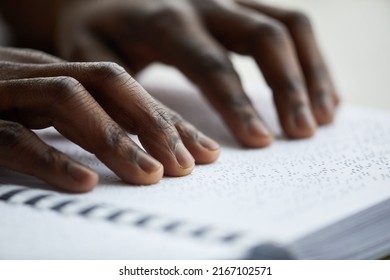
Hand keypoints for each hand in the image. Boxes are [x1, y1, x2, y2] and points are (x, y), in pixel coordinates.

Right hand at [0, 47, 219, 191]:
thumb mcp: (43, 117)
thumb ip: (83, 128)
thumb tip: (139, 155)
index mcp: (60, 77)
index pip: (127, 93)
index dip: (169, 122)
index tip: (205, 152)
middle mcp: (36, 75)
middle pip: (110, 85)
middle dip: (155, 124)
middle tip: (191, 165)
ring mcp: (1, 90)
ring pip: (68, 102)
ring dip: (115, 141)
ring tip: (152, 177)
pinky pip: (11, 135)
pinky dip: (51, 158)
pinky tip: (85, 184)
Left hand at [55, 0, 339, 146]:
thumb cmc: (97, 32)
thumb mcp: (92, 61)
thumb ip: (125, 99)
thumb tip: (164, 148)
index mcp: (165, 20)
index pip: (212, 64)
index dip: (239, 104)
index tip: (262, 141)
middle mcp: (206, 2)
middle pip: (265, 37)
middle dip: (289, 88)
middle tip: (303, 134)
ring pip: (289, 25)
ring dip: (312, 72)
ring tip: (325, 118)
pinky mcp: (243, 5)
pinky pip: (291, 23)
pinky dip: (311, 59)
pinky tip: (319, 92)